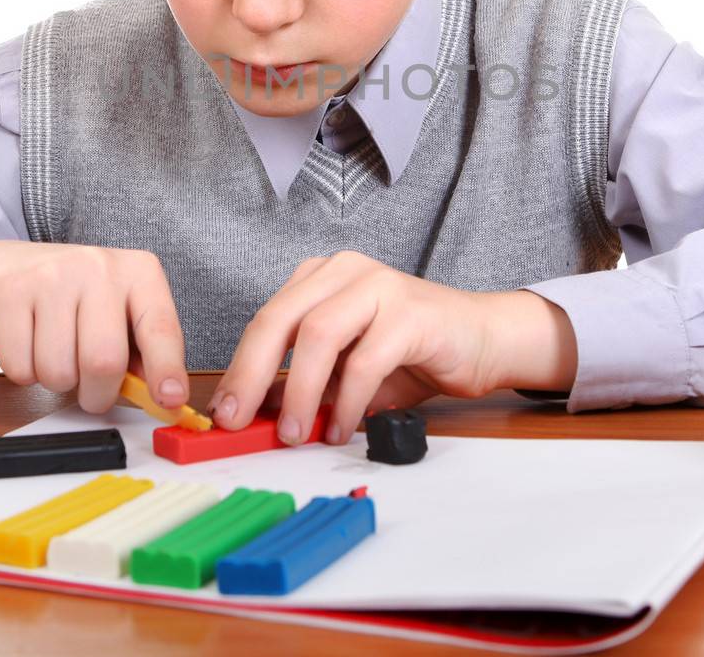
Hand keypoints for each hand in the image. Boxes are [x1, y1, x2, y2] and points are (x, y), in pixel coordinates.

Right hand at [0, 240, 187, 414]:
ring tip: (55, 353)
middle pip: (104, 361)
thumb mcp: (118, 313)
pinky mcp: (9, 292)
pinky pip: (19, 368)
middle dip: (97, 394)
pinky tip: (27, 343)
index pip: (160, 327)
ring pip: (58, 371)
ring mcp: (51, 276)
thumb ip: (142, 354)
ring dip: (57, 382)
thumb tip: (164, 398)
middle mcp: (98, 267)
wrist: (7, 267)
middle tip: (90, 390)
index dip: (166, 369)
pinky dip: (24, 373)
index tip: (170, 399)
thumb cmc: (73, 298)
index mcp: (138, 272)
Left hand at [208, 251, 575, 445]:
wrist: (482, 339)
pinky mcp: (411, 313)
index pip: (267, 320)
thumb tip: (254, 414)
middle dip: (251, 374)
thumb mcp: (346, 371)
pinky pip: (365, 360)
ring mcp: (379, 286)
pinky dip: (347, 401)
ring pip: (318, 334)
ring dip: (299, 390)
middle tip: (237, 421)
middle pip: (280, 318)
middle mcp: (345, 271)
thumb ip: (304, 384)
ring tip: (293, 433)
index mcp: (321, 278)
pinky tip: (342, 428)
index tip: (221, 412)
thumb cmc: (412, 354)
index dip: (239, 367)